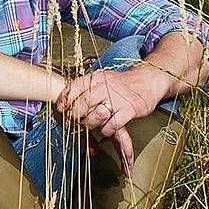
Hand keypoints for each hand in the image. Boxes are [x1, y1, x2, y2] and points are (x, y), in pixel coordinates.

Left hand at [55, 67, 169, 165]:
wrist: (148, 80)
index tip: (60, 108)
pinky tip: (105, 130)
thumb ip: (86, 88)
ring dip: (89, 124)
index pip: (75, 86)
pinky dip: (106, 130)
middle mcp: (106, 87)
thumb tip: (65, 99)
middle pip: (83, 102)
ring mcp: (118, 99)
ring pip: (96, 114)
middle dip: (74, 114)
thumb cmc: (121, 84)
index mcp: (97, 78)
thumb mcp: (102, 80)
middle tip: (73, 121)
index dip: (65, 99)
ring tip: (89, 126)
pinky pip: (112, 124)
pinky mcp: (130, 110)